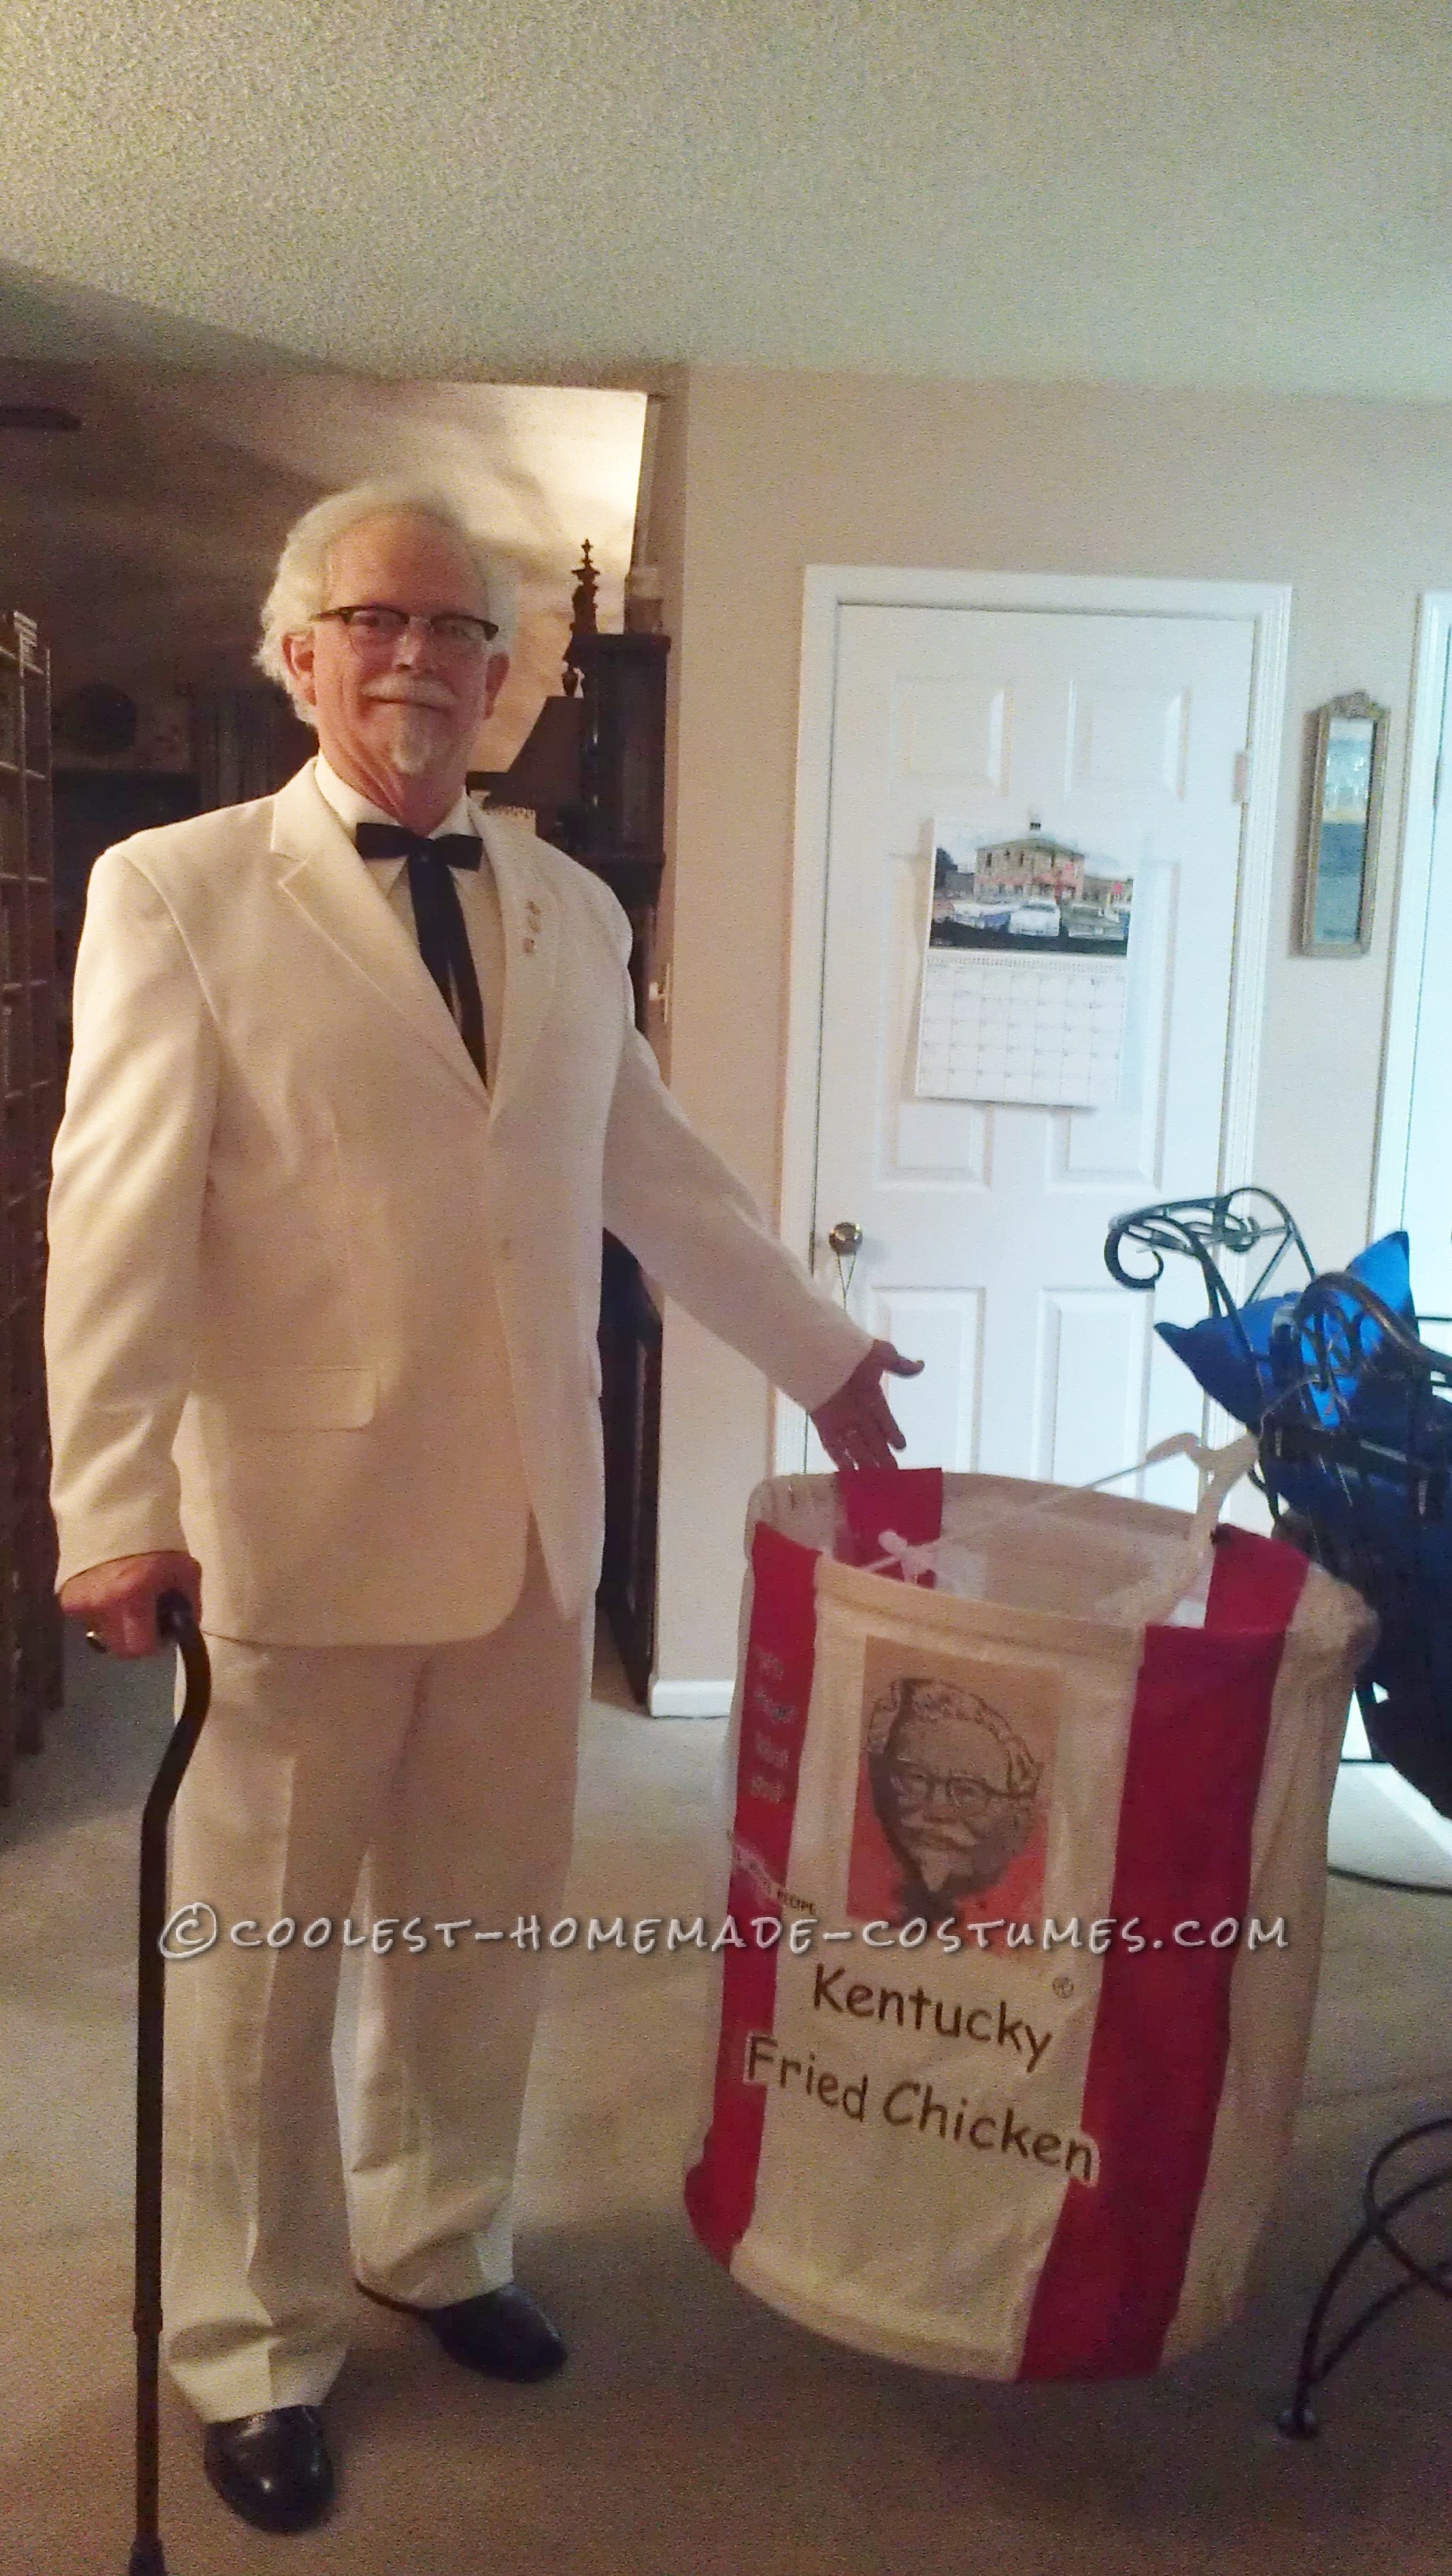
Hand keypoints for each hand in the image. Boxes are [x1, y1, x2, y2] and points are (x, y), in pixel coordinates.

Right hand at [58, 1551, 202, 1658]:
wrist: (115, 1514)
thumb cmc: (156, 1542)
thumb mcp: (185, 1571)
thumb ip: (188, 1606)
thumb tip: (184, 1631)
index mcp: (131, 1595)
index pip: (141, 1647)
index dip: (155, 1643)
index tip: (162, 1631)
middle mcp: (101, 1604)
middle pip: (120, 1649)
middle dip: (136, 1639)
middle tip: (146, 1621)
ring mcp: (80, 1603)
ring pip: (104, 1636)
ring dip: (117, 1626)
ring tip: (126, 1601)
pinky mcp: (66, 1599)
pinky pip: (89, 1621)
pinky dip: (102, 1613)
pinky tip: (109, 1592)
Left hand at [809, 1340, 924, 1471]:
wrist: (821, 1352)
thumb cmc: (853, 1352)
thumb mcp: (881, 1355)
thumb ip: (900, 1365)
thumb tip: (921, 1365)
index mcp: (872, 1397)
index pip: (885, 1421)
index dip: (893, 1434)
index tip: (902, 1447)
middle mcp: (858, 1412)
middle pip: (872, 1440)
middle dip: (882, 1457)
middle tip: (893, 1476)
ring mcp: (841, 1420)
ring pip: (855, 1447)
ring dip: (864, 1464)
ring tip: (874, 1482)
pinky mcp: (824, 1425)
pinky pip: (833, 1447)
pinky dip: (840, 1461)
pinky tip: (848, 1475)